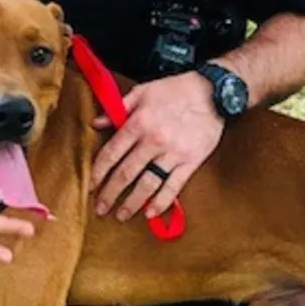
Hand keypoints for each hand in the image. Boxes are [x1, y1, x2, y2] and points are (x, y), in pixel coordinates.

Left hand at [90, 71, 222, 220]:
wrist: (213, 92)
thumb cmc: (176, 89)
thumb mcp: (143, 91)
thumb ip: (118, 109)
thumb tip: (96, 123)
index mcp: (138, 123)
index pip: (111, 154)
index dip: (98, 173)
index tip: (91, 186)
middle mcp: (153, 140)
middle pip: (126, 174)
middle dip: (110, 194)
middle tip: (100, 209)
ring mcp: (173, 153)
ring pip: (147, 184)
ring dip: (132, 203)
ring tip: (121, 215)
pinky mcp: (191, 161)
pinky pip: (173, 186)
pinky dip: (161, 202)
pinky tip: (151, 214)